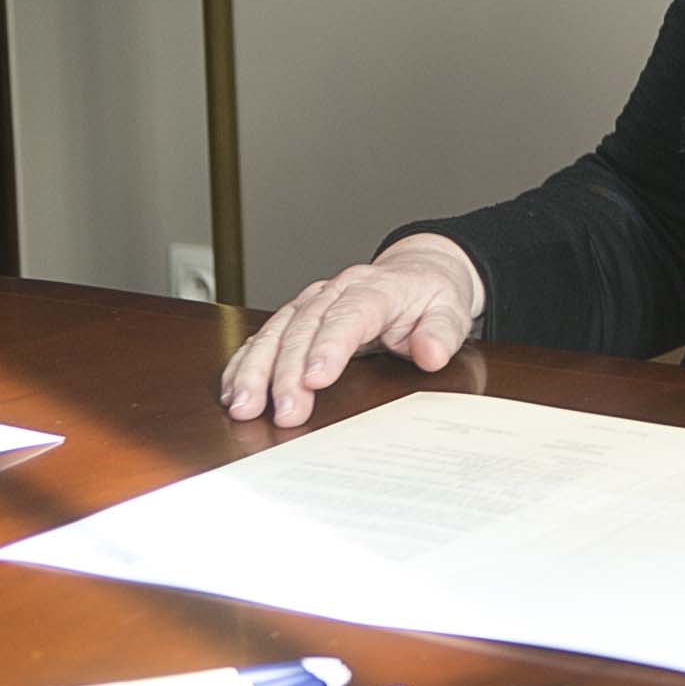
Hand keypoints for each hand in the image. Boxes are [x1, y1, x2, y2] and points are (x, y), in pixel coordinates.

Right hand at [217, 236, 484, 427]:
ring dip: (254, 370)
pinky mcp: (296, 317)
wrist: (417, 273)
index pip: (350, 315)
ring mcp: (311, 302)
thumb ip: (442, 332)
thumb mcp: (452, 310)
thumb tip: (430, 353)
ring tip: (243, 406)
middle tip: (284, 412)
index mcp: (376, 288)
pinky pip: (263, 337)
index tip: (315, 380)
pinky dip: (244, 363)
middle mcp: (337, 291)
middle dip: (288, 373)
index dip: (329, 346)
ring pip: (275, 332)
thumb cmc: (432, 295)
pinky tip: (232, 391)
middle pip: (304, 329)